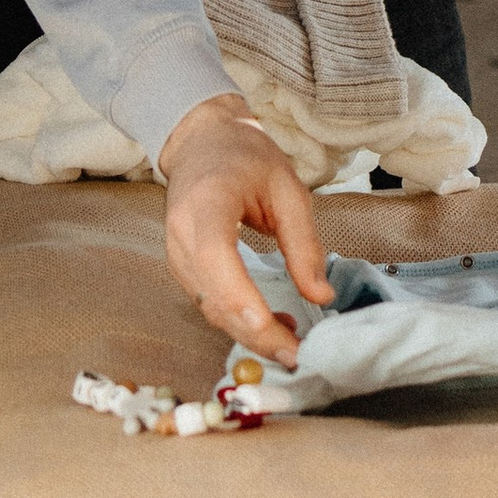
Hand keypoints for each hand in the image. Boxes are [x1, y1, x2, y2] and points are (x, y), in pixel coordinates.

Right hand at [156, 93, 333, 362]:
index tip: (276, 331)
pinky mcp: (181, 266)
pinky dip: (237, 320)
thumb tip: (322, 296)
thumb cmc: (246, 157)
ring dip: (247, 332)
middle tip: (296, 356)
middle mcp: (181, 231)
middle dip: (254, 333)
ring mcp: (175, 251)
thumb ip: (304, 243)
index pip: (215, 258)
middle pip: (212, 296)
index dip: (242, 300)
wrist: (201, 142)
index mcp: (205, 202)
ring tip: (291, 341)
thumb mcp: (288, 188)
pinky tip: (269, 324)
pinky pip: (207, 302)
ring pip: (208, 307)